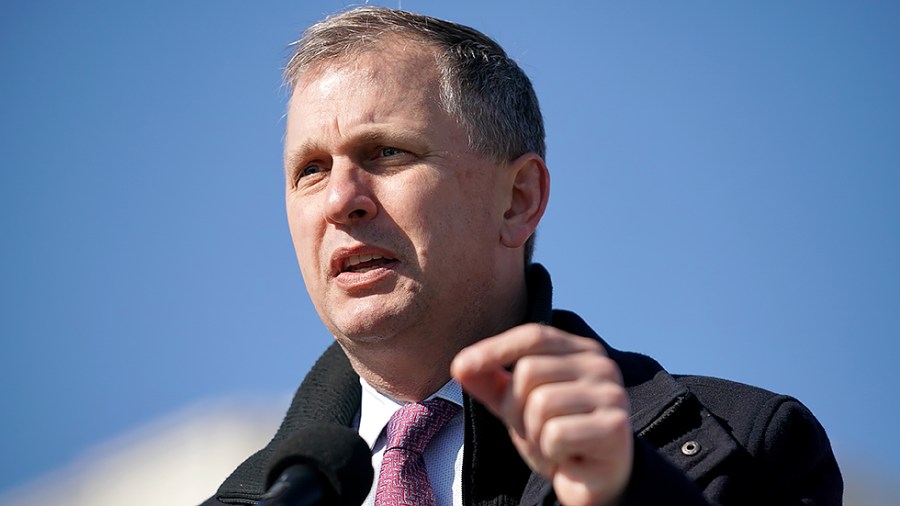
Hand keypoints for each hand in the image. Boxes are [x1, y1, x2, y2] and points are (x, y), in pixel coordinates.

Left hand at [451, 324, 632, 505]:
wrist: (594, 483)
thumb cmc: (558, 438)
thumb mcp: (518, 407)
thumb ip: (491, 384)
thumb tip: (460, 366)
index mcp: (580, 351)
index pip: (533, 336)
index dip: (495, 349)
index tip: (460, 367)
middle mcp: (601, 366)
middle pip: (529, 372)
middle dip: (515, 409)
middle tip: (533, 431)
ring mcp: (612, 394)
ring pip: (540, 404)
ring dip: (534, 435)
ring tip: (551, 445)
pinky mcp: (615, 427)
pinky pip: (556, 434)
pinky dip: (550, 453)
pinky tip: (567, 458)